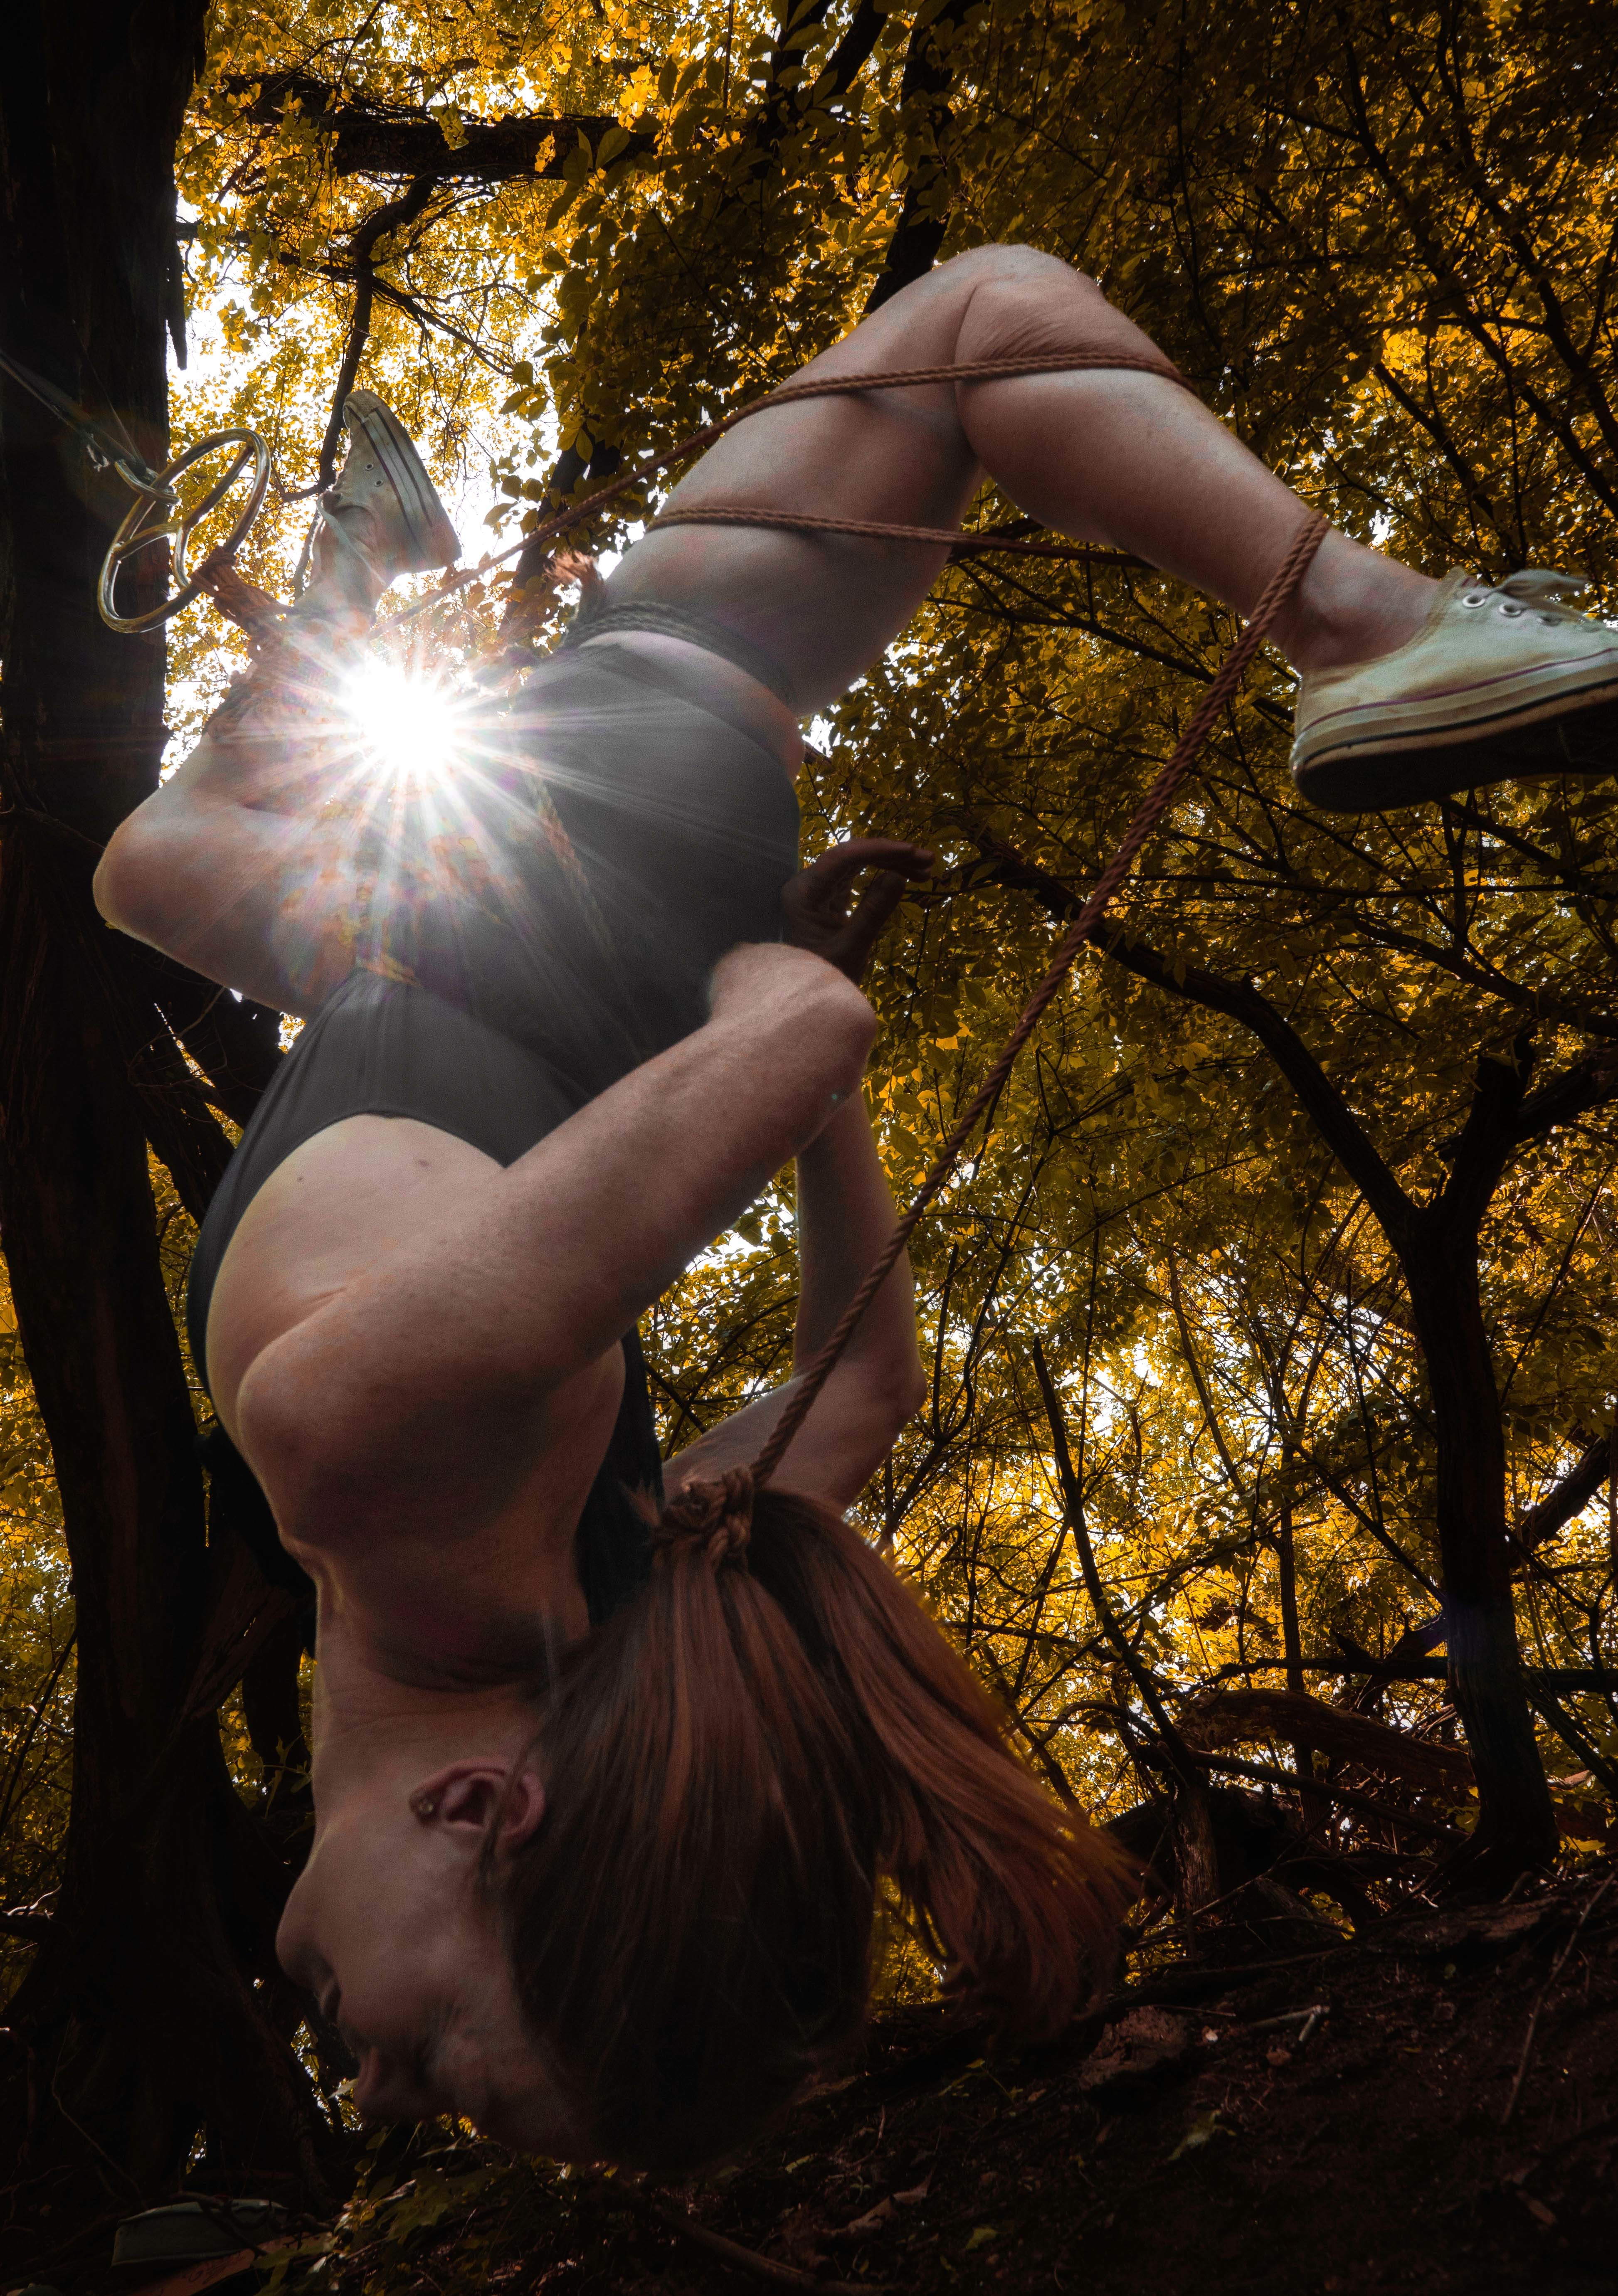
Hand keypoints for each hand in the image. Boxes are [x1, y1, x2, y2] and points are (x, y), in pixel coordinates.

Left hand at [780, 838, 934, 985]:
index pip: (842, 858)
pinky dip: (883, 876)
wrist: (807, 996)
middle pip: (852, 856)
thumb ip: (874, 912)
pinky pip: (858, 877)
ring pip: (858, 864)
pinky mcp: (831, 897)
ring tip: (925, 871)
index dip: (879, 850)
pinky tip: (906, 877)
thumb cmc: (824, 978)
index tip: (912, 851)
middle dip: (891, 855)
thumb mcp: (852, 948)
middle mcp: (808, 884)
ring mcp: (819, 889)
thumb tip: (898, 877)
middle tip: (929, 861)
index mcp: (804, 893)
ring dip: (891, 863)